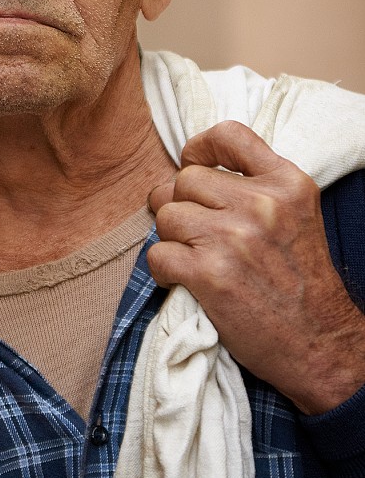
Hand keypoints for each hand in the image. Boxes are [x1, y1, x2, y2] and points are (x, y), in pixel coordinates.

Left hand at [147, 120, 364, 414]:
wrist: (319, 342)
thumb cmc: (302, 283)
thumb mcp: (297, 217)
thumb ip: (257, 188)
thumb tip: (192, 173)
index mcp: (286, 183)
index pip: (228, 134)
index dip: (199, 148)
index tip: (194, 164)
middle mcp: (261, 204)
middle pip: (185, 180)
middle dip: (181, 205)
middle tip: (194, 233)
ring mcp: (233, 238)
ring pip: (167, 216)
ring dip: (172, 239)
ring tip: (196, 259)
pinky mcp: (209, 274)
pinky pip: (157, 254)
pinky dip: (163, 271)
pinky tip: (185, 281)